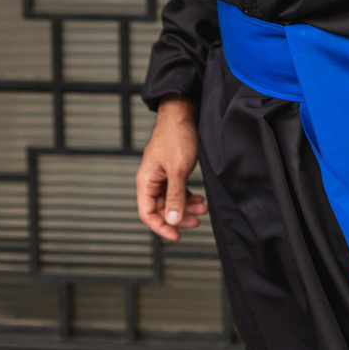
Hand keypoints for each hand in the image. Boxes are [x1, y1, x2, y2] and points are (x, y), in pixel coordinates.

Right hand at [135, 96, 207, 241]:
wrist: (183, 113)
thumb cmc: (176, 137)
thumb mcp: (177, 170)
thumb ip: (175, 197)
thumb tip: (172, 220)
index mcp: (145, 181)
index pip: (147, 214)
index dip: (161, 227)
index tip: (176, 236)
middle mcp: (151, 180)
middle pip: (161, 209)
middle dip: (179, 217)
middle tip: (196, 221)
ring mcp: (162, 175)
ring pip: (171, 200)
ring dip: (186, 207)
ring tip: (203, 208)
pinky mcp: (172, 170)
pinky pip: (177, 190)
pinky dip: (188, 196)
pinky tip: (199, 198)